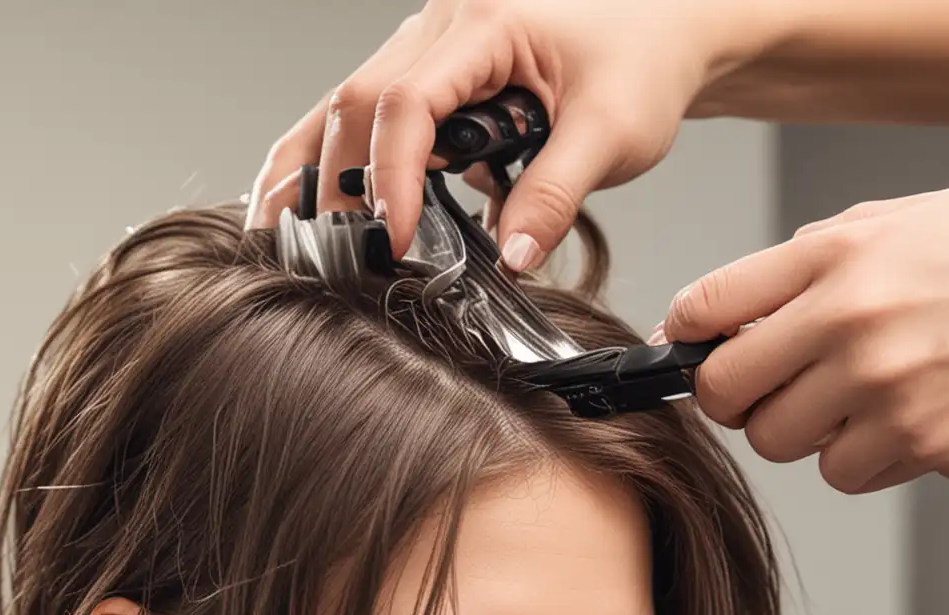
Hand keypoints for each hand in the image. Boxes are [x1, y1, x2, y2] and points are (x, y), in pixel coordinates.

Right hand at [245, 0, 714, 269]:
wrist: (665, 26)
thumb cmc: (644, 61)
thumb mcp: (615, 132)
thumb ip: (557, 193)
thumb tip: (511, 257)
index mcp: (485, 21)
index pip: (409, 101)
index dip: (392, 175)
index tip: (396, 239)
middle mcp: (442, 22)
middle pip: (356, 100)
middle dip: (338, 182)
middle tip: (337, 256)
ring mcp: (428, 43)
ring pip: (344, 102)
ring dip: (316, 170)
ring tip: (283, 234)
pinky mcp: (429, 72)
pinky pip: (363, 110)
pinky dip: (332, 157)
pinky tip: (304, 201)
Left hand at [660, 178, 948, 492]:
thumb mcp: (920, 218)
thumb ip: (824, 260)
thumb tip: (742, 308)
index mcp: (840, 253)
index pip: (706, 309)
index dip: (692, 342)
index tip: (702, 356)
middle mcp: (850, 319)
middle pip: (728, 397)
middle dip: (748, 401)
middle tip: (789, 391)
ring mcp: (886, 387)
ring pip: (790, 448)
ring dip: (819, 436)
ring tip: (879, 400)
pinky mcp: (928, 444)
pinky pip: (856, 473)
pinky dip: (877, 460)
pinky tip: (927, 419)